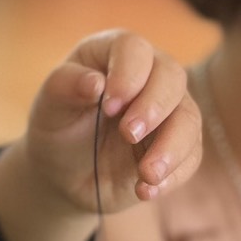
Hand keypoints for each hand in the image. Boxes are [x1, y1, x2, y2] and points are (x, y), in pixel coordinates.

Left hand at [23, 31, 201, 217]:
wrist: (65, 171)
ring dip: (171, 147)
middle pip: (172, 77)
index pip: (135, 50)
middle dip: (154, 106)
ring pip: (189, 119)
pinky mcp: (178, 146)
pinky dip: (173, 175)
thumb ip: (66, 86)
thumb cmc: (57, 125)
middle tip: (129, 134)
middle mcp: (150, 76)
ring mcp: (168, 111)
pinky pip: (190, 156)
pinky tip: (146, 190)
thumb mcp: (49, 106)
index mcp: (116, 54)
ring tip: (146, 174)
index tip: (109, 105)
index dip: (128, 74)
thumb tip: (95, 83)